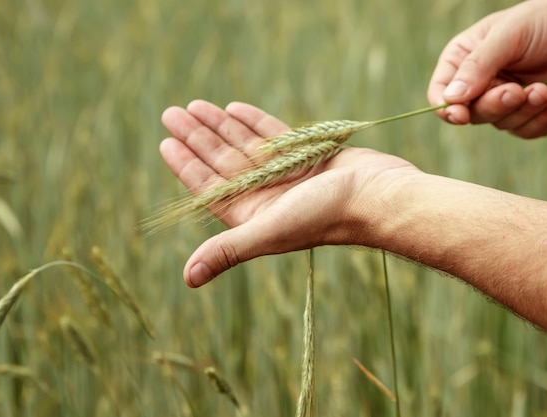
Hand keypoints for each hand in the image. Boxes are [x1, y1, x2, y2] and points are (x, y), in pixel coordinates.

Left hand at [160, 100, 416, 286]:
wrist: (379, 196)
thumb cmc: (326, 216)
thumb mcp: (268, 231)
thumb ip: (227, 251)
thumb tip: (187, 279)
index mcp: (254, 215)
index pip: (210, 188)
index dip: (186, 165)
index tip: (167, 140)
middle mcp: (267, 195)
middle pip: (223, 162)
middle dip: (197, 137)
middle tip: (172, 112)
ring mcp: (287, 174)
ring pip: (245, 146)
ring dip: (220, 126)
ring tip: (196, 105)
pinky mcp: (308, 156)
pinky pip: (274, 136)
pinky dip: (254, 122)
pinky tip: (234, 108)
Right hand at [427, 0, 546, 137]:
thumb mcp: (509, 35)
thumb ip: (478, 65)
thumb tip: (450, 98)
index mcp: (464, 60)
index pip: (441, 92)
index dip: (447, 108)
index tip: (460, 115)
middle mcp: (481, 83)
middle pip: (471, 113)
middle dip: (496, 105)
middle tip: (517, 91)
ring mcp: (505, 101)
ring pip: (500, 124)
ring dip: (525, 110)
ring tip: (545, 89)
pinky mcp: (530, 114)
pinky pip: (526, 131)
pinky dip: (542, 118)